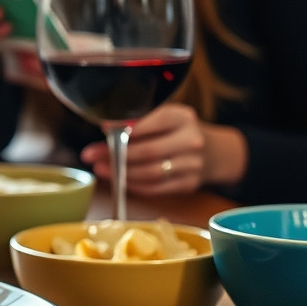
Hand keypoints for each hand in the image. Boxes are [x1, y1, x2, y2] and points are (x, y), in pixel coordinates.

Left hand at [80, 103, 205, 195]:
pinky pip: (156, 188)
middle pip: (148, 151)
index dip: (125, 129)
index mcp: (182, 117)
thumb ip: (141, 121)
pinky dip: (134, 185)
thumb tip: (109, 128)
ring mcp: (193, 165)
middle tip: (91, 155)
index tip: (103, 131)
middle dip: (115, 155)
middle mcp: (191, 140)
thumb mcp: (166, 117)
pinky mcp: (189, 184)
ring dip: (121, 173)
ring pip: (150, 173)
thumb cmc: (179, 132)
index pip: (151, 122)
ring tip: (101, 169)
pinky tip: (120, 180)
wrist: (214, 152)